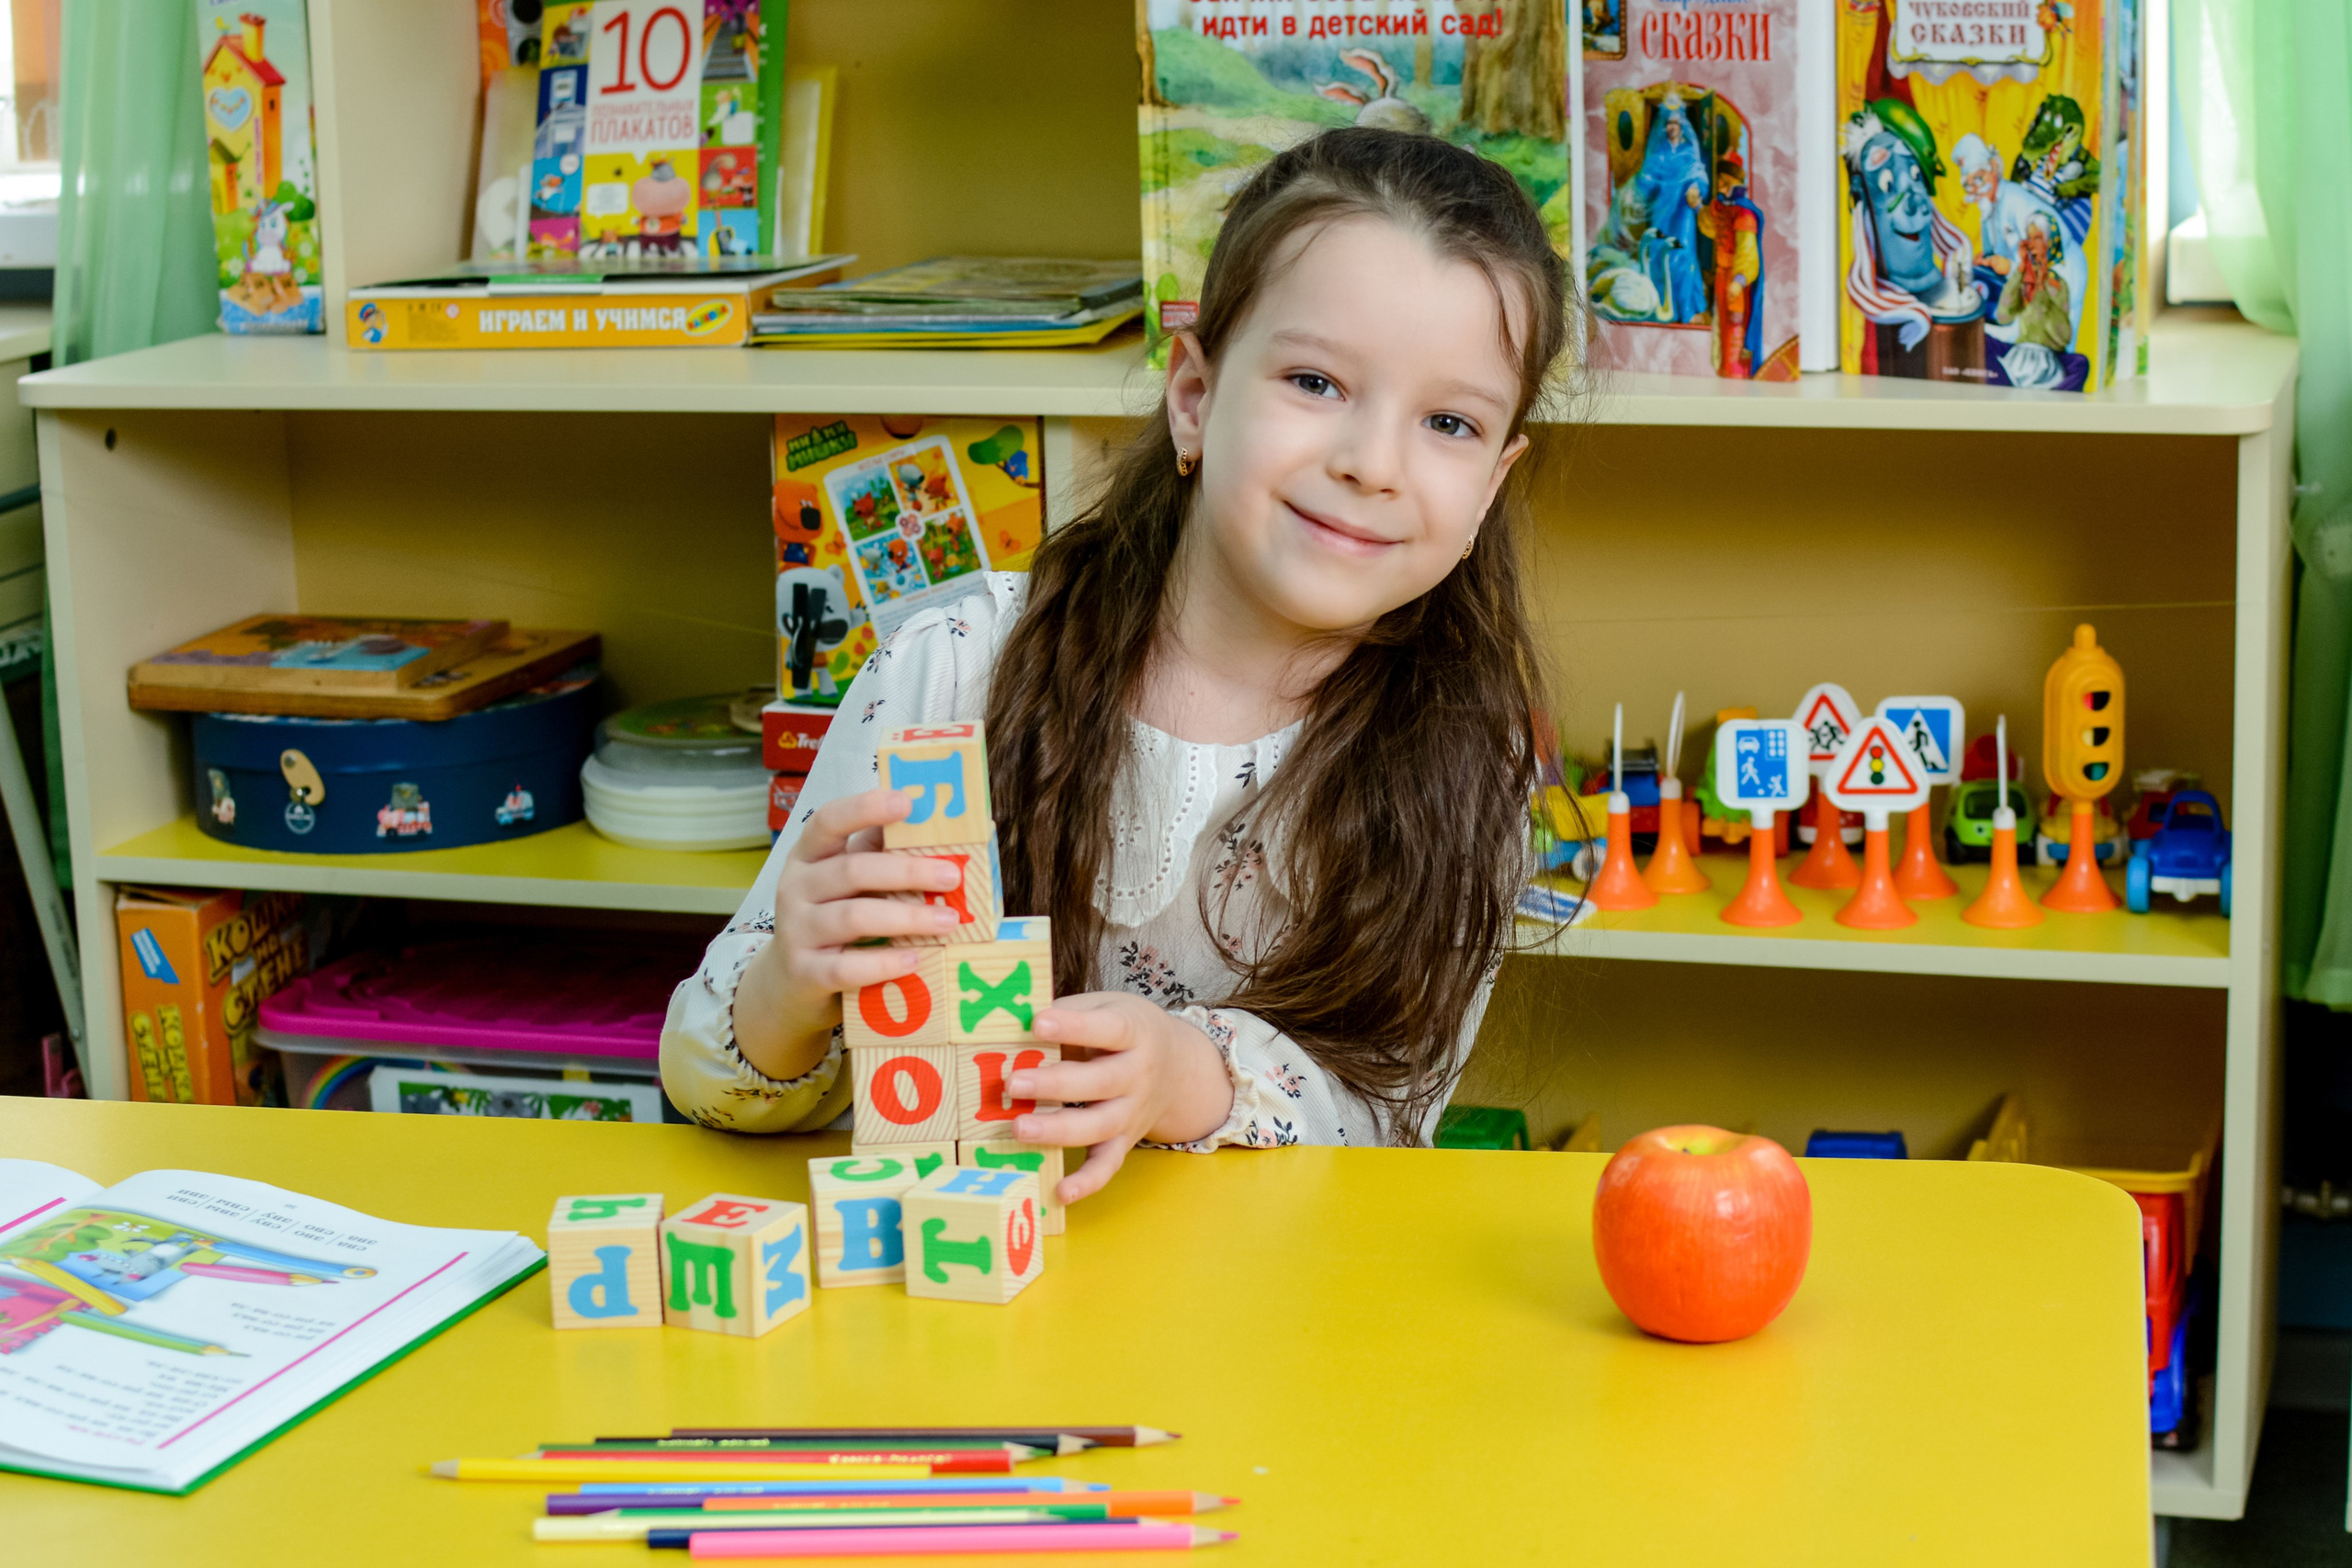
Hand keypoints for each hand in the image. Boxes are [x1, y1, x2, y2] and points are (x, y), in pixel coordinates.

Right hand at [731, 787, 967, 1082]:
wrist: (791, 982)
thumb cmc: (833, 920)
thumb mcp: (849, 883)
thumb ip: (881, 855)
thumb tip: (938, 825)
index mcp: (809, 856)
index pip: (828, 820)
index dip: (865, 808)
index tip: (907, 801)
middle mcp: (795, 888)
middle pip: (851, 870)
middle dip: (907, 871)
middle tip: (952, 876)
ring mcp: (796, 931)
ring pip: (852, 917)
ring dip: (905, 917)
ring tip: (948, 920)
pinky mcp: (804, 973)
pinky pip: (845, 968)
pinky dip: (883, 963)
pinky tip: (914, 959)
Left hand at [1006, 993, 1235, 1205]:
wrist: (1179, 1068)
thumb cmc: (1127, 1031)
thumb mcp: (1107, 1007)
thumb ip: (1068, 1012)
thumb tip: (1013, 1018)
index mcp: (1135, 1032)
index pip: (1108, 1028)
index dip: (1073, 1026)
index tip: (1037, 1023)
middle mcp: (1138, 1075)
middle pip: (1101, 1082)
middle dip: (1056, 1084)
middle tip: (1013, 1083)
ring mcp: (1132, 1112)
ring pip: (1099, 1126)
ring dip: (1059, 1130)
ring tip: (1019, 1128)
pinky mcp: (1124, 1141)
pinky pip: (1108, 1164)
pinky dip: (1087, 1181)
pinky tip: (1060, 1191)